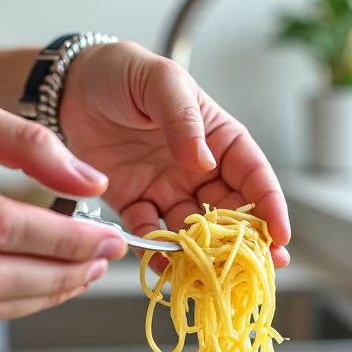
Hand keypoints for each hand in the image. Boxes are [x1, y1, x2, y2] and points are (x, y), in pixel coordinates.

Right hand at [0, 98, 126, 329]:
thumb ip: (28, 141)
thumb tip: (92, 181)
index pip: (1, 226)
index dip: (64, 240)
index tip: (107, 237)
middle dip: (62, 275)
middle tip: (101, 261)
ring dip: (41, 298)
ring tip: (77, 275)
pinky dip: (7, 309)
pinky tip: (36, 289)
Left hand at [57, 42, 289, 267]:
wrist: (72, 84)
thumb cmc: (125, 73)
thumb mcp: (162, 81)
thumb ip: (183, 119)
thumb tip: (204, 162)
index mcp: (218, 139)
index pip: (253, 176)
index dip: (270, 207)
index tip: (279, 236)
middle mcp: (199, 170)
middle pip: (230, 213)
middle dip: (245, 244)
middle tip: (254, 270)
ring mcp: (168, 190)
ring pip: (193, 232)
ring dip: (203, 256)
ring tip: (210, 278)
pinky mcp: (134, 203)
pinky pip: (149, 234)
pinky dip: (157, 254)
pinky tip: (165, 268)